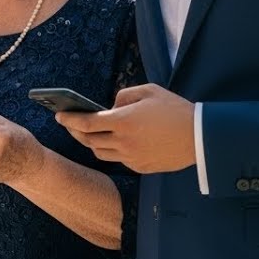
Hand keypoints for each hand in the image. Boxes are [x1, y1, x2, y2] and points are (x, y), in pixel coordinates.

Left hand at [57, 83, 196, 173]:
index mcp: (124, 121)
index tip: (58, 115)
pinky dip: (112, 151)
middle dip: (75, 131)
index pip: (87, 123)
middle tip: (69, 124)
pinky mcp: (141, 167)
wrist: (200, 137)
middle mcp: (124, 142)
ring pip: (101, 153)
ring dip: (91, 143)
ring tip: (88, 133)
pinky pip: (118, 160)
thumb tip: (110, 106)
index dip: (69, 119)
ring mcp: (131, 158)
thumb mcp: (149, 91)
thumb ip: (124, 96)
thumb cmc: (175, 109)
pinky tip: (115, 142)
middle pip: (89, 140)